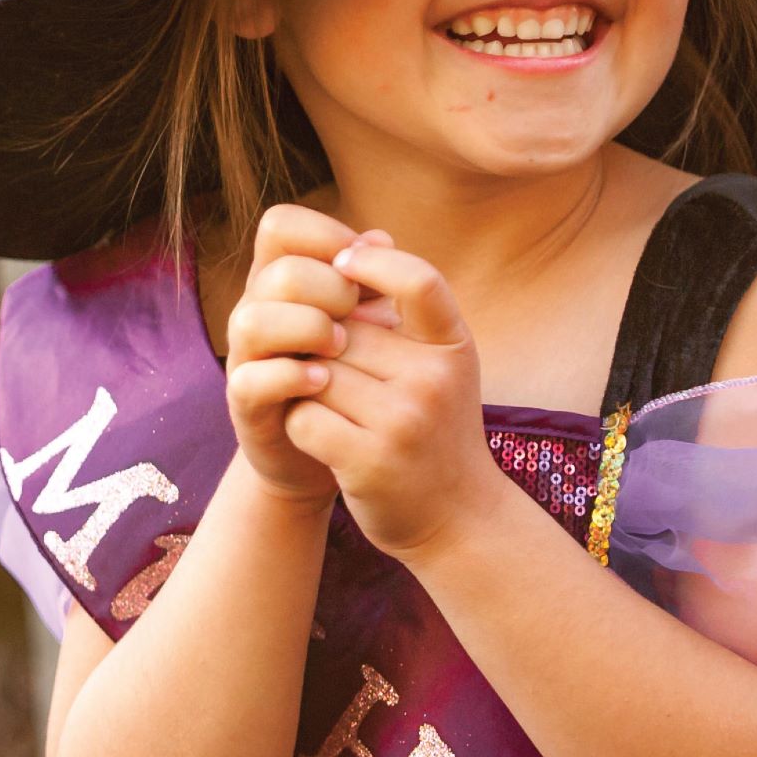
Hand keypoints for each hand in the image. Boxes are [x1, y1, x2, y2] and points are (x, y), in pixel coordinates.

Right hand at [223, 203, 396, 513]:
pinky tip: (323, 380)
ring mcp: (247, 357)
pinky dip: (289, 376)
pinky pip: (251, 379)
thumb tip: (381, 239)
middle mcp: (257, 310)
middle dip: (328, 287)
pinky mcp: (246, 405)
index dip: (323, 233)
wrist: (339, 452)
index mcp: (285, 279)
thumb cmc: (358, 375)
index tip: (360, 263)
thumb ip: (373, 281)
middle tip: (359, 314)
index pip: (281, 225)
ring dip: (304, 328)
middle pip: (277, 271)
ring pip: (251, 320)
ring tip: (339, 347)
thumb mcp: (370, 324)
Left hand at [282, 239, 506, 562]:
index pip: (419, 280)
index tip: (343, 259)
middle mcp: (434, 380)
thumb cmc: (436, 429)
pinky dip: (300, 424)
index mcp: (453, 346)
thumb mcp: (440, 364)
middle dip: (322, 345)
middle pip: (342, 330)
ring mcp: (404, 422)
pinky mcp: (370, 461)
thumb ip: (405, 313)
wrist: (456, 517)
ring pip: (316, 373)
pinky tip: (318, 435)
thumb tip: (359, 239)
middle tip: (325, 368)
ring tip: (321, 402)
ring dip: (306, 386)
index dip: (375, 260)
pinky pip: (305, 417)